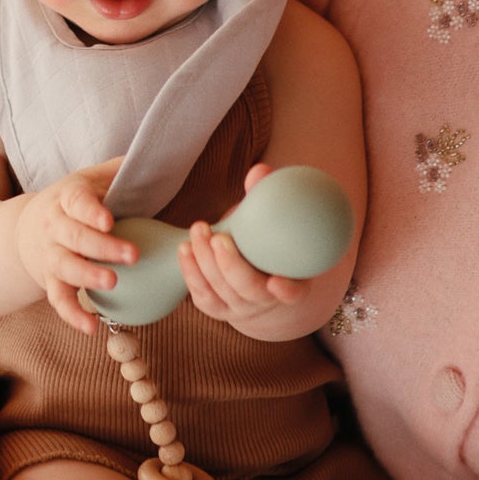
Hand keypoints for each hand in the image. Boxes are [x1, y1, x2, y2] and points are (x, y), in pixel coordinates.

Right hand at [13, 159, 135, 334]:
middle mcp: (54, 227)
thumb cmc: (74, 202)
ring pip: (64, 268)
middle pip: (74, 237)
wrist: (27, 228)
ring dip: (86, 277)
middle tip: (131, 255)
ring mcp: (50, 256)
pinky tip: (92, 328)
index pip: (76, 202)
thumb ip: (119, 171)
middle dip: (102, 247)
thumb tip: (155, 156)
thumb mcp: (91, 179)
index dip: (91, 211)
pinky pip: (58, 300)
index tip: (109, 220)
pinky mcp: (50, 281)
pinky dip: (72, 315)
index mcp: (67, 198)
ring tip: (111, 284)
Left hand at [178, 165, 310, 339]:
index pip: (294, 293)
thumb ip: (266, 198)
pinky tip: (184, 249)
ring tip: (197, 231)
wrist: (253, 274)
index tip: (276, 282)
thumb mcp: (273, 224)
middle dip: (231, 266)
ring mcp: (240, 308)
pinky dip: (191, 273)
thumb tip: (260, 170)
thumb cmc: (267, 243)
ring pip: (221, 292)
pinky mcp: (217, 309)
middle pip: (249, 290)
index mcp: (292, 283)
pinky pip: (201, 296)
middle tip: (218, 237)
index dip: (287, 291)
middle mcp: (266, 301)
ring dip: (205, 262)